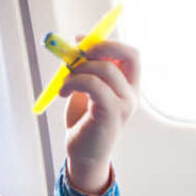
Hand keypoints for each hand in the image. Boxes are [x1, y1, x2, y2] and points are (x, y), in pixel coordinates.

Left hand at [59, 39, 139, 193]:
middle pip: (128, 55)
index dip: (107, 41)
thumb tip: (76, 44)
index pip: (131, 54)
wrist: (83, 155)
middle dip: (100, 47)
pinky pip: (93, 84)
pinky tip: (63, 92)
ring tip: (63, 84)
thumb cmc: (84, 123)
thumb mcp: (85, 90)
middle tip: (76, 53)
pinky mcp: (112, 113)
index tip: (80, 40)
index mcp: (129, 86)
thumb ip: (86, 69)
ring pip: (105, 69)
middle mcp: (132, 94)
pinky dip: (73, 82)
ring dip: (78, 70)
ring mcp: (125, 104)